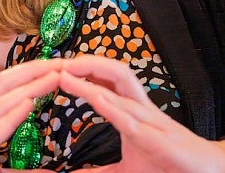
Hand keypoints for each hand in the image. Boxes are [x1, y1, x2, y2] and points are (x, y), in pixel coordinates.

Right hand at [0, 57, 61, 172]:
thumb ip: (15, 169)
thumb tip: (46, 172)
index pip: (9, 88)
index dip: (33, 74)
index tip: (59, 66)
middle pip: (6, 84)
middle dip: (36, 69)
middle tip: (65, 60)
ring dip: (29, 86)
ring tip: (54, 74)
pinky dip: (9, 117)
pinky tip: (27, 104)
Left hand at [58, 55, 224, 172]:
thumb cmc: (168, 165)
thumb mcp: (126, 170)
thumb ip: (98, 172)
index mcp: (131, 110)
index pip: (104, 81)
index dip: (82, 73)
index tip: (56, 69)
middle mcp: (140, 107)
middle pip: (113, 71)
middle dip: (87, 63)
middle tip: (58, 63)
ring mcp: (151, 119)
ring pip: (121, 86)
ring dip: (94, 75)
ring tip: (69, 71)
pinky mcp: (160, 138)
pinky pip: (133, 117)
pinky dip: (113, 106)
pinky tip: (96, 97)